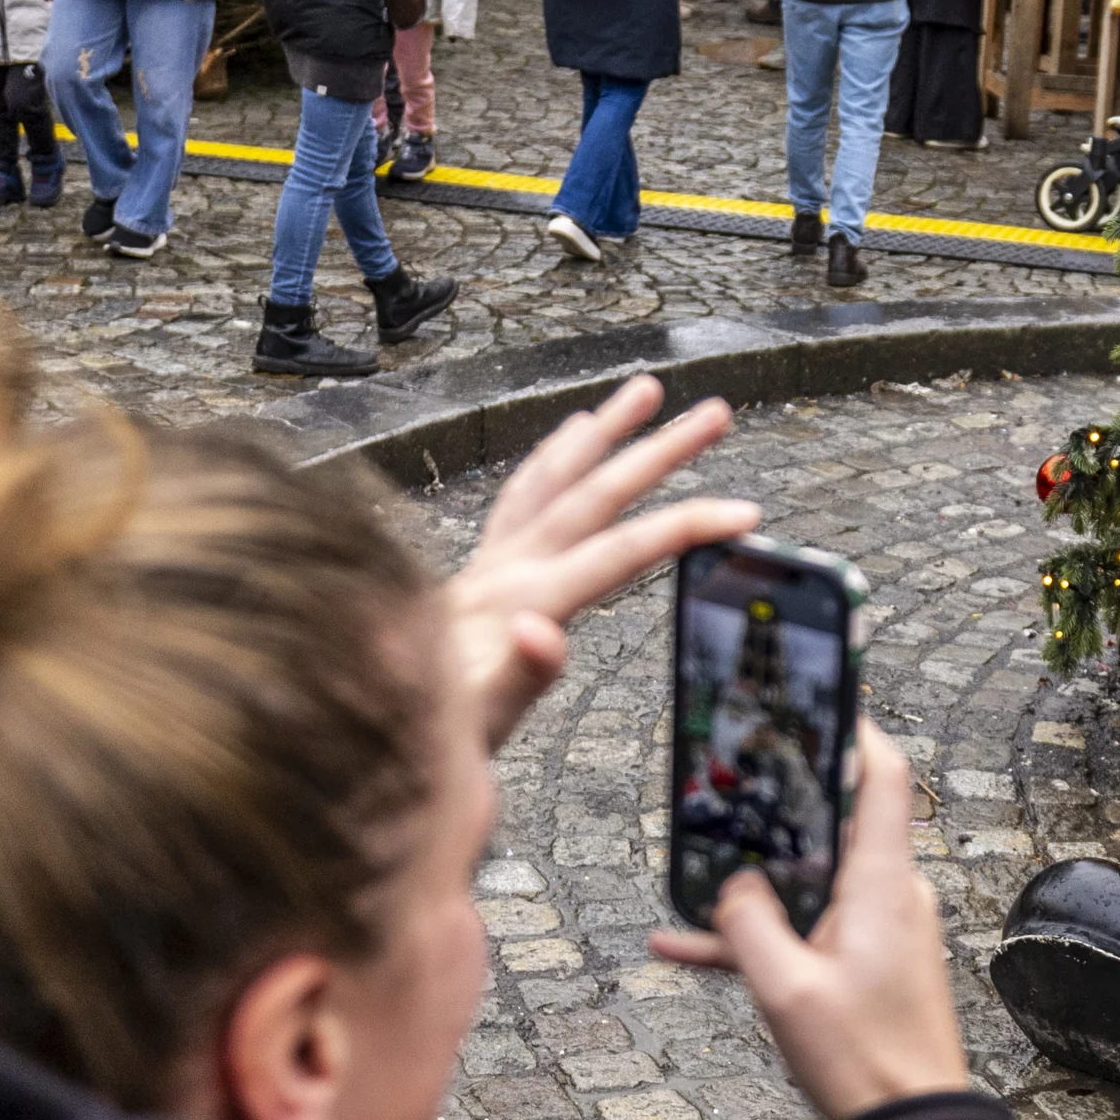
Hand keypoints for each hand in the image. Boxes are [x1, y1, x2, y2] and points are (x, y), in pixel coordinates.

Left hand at [448, 376, 763, 748]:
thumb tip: (542, 630)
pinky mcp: (482, 565)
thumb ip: (520, 671)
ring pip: (556, 477)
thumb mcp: (483, 719)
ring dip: (605, 430)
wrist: (375, 717)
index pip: (622, 553)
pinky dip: (553, 455)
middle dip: (661, 450)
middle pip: (596, 493)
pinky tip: (570, 431)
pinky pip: (523, 493)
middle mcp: (508, 567)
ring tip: (646, 388)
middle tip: (715, 412)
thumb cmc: (437, 731)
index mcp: (524, 601)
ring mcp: (493, 560)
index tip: (744, 512)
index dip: (686, 527)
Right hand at [653, 721, 971, 1118]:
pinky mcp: (868, 963)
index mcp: (881, 884)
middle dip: (784, 797)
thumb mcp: (784, 988)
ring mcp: (883, 929)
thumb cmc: (861, 1059)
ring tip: (693, 862)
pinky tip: (683, 945)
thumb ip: (747, 923)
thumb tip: (730, 883)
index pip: (882, 778)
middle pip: (839, 820)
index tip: (820, 697)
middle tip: (734, 767)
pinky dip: (761, 932)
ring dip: (758, 875)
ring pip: (813, 879)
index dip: (856, 729)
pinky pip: (808, 930)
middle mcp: (891, 895)